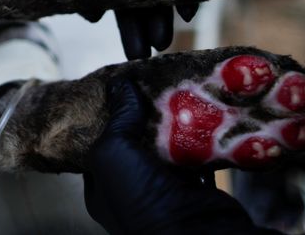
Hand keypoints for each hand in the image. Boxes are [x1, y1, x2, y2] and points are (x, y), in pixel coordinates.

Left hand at [84, 79, 276, 234]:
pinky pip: (198, 157)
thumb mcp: (113, 152)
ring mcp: (167, 190)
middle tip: (152, 85)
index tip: (121, 88)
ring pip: (169, 148)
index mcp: (104, 187)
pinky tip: (202, 114)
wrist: (195, 234)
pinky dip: (201, 139)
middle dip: (146, 116)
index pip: (102, 144)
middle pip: (138, 142)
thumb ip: (117, 118)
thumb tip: (119, 84)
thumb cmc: (141, 199)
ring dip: (176, 124)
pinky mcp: (198, 189)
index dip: (110, 116)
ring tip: (178, 91)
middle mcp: (133, 191)